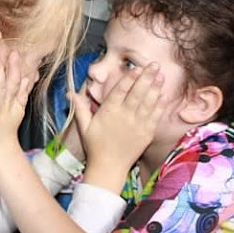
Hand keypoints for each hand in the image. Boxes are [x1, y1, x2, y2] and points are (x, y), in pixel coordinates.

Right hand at [69, 63, 164, 192]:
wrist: (109, 167)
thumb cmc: (95, 146)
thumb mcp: (84, 126)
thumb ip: (80, 107)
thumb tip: (69, 93)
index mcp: (109, 112)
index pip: (120, 91)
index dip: (129, 78)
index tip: (136, 68)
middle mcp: (124, 116)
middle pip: (137, 93)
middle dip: (147, 77)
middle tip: (154, 65)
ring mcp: (138, 125)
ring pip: (148, 102)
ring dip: (155, 88)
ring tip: (161, 75)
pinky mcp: (146, 133)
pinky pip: (155, 116)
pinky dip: (160, 105)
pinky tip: (164, 95)